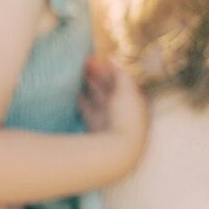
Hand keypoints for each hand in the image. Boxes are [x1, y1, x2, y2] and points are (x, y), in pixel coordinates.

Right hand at [79, 58, 147, 173]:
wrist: (117, 151)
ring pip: (97, 96)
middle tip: (84, 59)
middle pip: (109, 88)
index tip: (98, 57)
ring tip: (76, 69)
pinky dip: (81, 99)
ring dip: (88, 83)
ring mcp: (108, 118)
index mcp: (134, 101)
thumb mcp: (127, 91)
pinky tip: (74, 90)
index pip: (122, 81)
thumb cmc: (126, 119)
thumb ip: (120, 73)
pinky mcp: (94, 126)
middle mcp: (122, 110)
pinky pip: (86, 108)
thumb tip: (112, 57)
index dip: (110, 69)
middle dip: (98, 74)